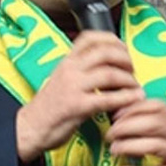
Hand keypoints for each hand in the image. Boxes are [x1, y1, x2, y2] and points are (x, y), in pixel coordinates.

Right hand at [15, 31, 145, 161]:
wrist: (30, 127)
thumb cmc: (50, 105)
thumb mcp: (63, 78)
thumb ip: (83, 68)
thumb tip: (111, 62)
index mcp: (67, 61)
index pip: (90, 38)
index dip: (112, 40)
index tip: (124, 49)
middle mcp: (69, 70)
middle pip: (105, 53)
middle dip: (126, 60)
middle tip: (132, 70)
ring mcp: (73, 87)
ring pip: (110, 74)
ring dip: (129, 80)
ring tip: (134, 87)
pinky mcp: (77, 106)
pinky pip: (108, 98)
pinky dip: (126, 98)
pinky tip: (132, 99)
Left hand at [108, 99, 165, 165]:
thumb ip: (157, 122)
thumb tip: (123, 113)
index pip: (157, 106)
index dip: (133, 108)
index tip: (116, 114)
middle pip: (153, 124)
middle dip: (127, 126)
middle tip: (111, 134)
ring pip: (154, 146)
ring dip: (129, 146)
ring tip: (115, 150)